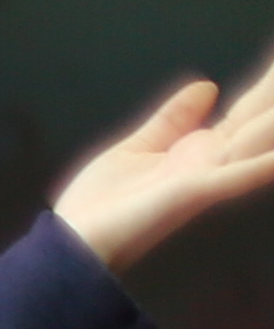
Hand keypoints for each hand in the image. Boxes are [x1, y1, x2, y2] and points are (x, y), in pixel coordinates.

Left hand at [48, 56, 273, 279]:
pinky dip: (261, 167)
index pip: (249, 109)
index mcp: (200, 149)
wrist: (74, 243)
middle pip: (260, 119)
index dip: (268, 85)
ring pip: (258, 140)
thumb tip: (207, 86)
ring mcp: (206, 176)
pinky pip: (234, 178)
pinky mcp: (193, 193)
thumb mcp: (138, 148)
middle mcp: (212, 160)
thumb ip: (173, 119)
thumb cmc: (102, 205)